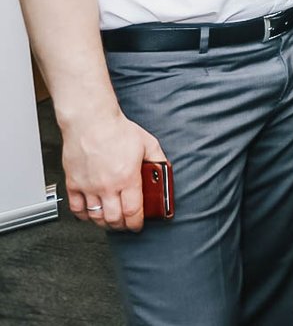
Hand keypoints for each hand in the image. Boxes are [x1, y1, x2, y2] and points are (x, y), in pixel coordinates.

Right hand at [60, 111, 164, 231]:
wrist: (90, 121)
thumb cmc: (117, 130)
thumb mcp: (148, 143)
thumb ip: (158, 160)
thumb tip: (165, 172)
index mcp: (127, 178)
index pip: (132, 211)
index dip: (136, 223)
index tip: (138, 225)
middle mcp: (106, 186)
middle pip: (114, 219)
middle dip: (122, 226)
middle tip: (126, 224)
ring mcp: (88, 187)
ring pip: (96, 217)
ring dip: (104, 223)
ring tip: (111, 220)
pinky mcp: (73, 184)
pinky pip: (77, 209)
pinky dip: (84, 216)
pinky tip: (91, 213)